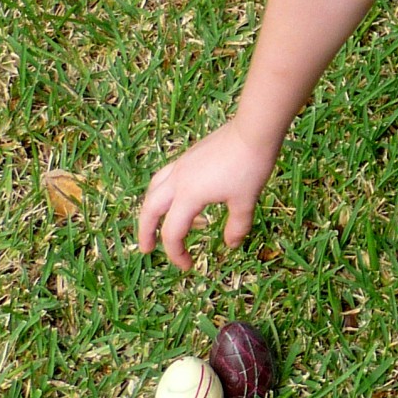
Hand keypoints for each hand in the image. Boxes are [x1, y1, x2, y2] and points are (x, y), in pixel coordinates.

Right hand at [135, 118, 281, 270]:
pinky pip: (166, 178)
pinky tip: (184, 200)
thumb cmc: (250, 167)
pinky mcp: (188, 157)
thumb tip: (230, 245)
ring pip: (154, 190)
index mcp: (188, 195)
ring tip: (159, 223)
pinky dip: (166, 193)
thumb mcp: (245, 202)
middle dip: (145, 231)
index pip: (173, 232)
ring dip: (151, 210)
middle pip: (150, 209)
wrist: (253, 131)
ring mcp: (181, 165)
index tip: (188, 266)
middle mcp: (178, 180)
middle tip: (146, 249)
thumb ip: (236, 227)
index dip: (176, 253)